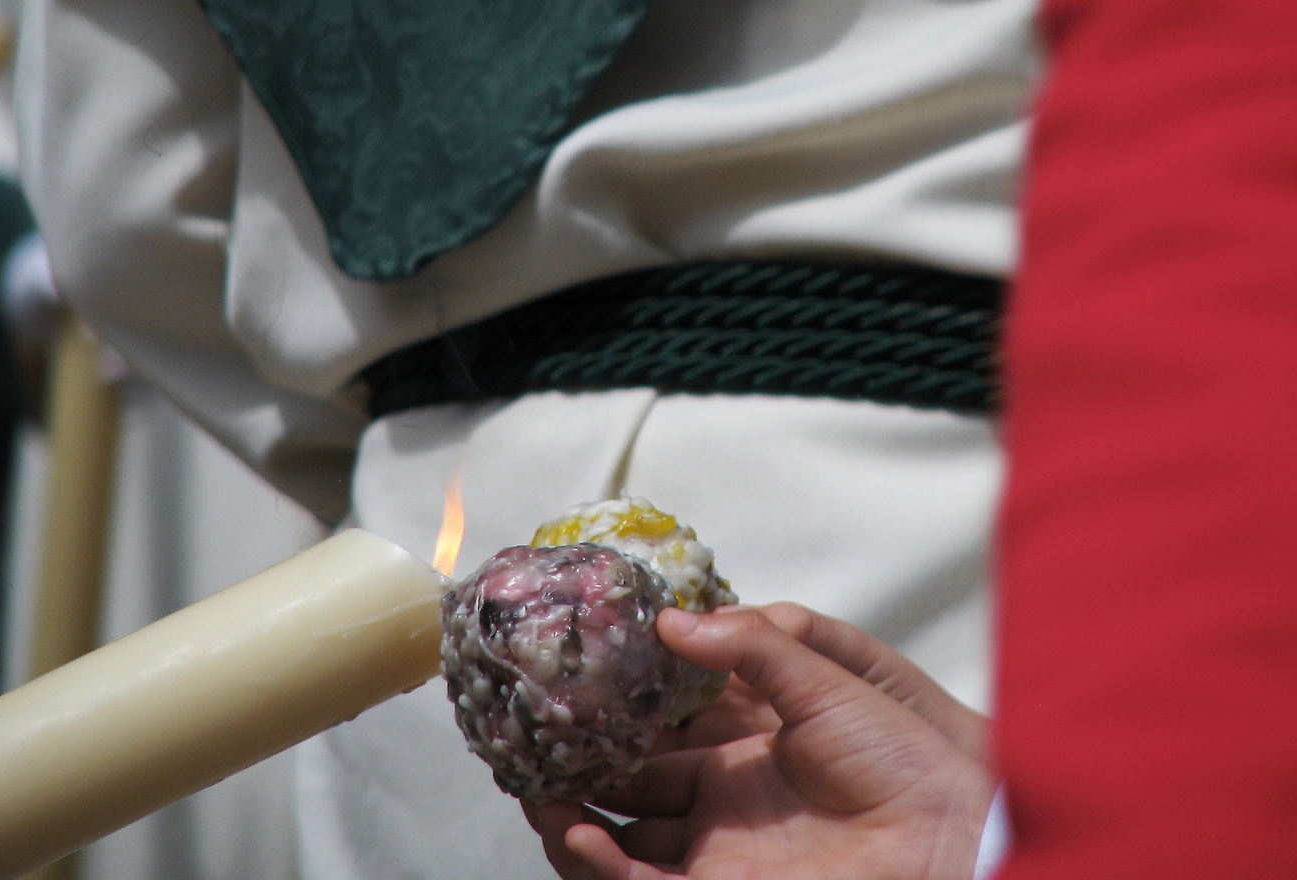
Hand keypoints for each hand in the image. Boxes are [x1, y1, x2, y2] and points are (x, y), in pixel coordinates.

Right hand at [524, 603, 993, 879]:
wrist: (947, 830)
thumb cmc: (901, 754)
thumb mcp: (823, 678)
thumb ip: (749, 644)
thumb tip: (671, 619)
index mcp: (736, 756)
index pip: (651, 740)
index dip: (605, 725)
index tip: (562, 699)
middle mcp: (718, 808)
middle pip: (623, 794)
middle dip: (572, 775)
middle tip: (528, 752)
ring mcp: (718, 854)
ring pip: (619, 843)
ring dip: (569, 822)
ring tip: (534, 793)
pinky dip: (602, 868)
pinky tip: (580, 836)